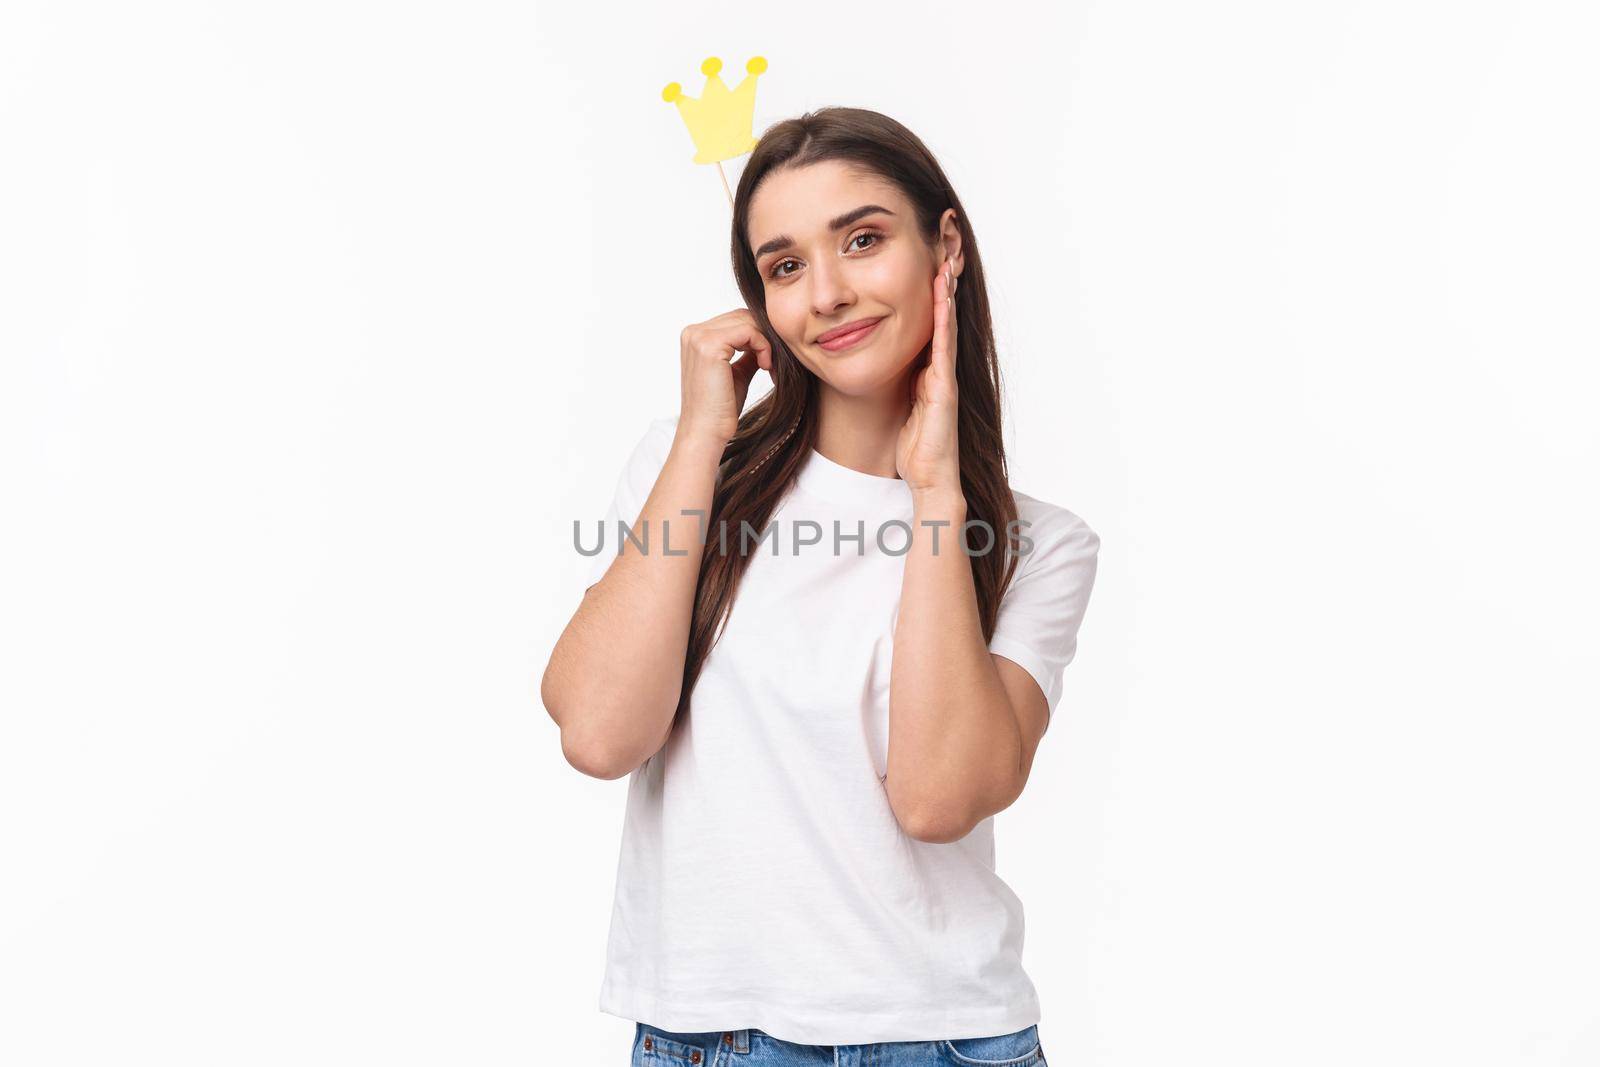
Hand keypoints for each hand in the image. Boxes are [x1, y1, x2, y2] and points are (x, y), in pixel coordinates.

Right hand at [677, 309, 772, 448]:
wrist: (707, 432)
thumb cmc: (720, 409)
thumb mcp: (737, 373)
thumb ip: (748, 353)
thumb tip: (767, 340)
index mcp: (695, 337)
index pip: (735, 320)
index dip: (758, 335)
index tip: (769, 360)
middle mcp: (693, 332)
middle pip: (741, 316)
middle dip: (764, 336)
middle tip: (774, 362)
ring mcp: (698, 337)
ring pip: (747, 322)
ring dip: (766, 342)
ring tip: (769, 366)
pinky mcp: (710, 345)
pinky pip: (749, 331)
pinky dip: (763, 346)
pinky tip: (765, 366)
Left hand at [895, 261, 961, 495]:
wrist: (929, 478)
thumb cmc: (913, 450)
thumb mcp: (898, 408)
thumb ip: (895, 386)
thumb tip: (876, 366)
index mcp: (927, 374)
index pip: (928, 328)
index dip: (928, 300)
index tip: (924, 270)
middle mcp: (939, 370)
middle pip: (941, 320)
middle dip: (942, 290)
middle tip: (942, 254)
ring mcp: (945, 377)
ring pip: (946, 327)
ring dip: (946, 295)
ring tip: (945, 264)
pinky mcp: (945, 387)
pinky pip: (943, 346)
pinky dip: (944, 320)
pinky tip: (943, 297)